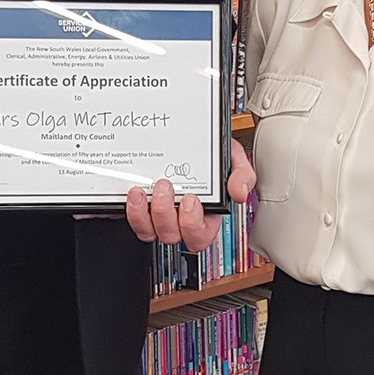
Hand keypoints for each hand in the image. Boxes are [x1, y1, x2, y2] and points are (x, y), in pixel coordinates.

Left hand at [125, 138, 255, 250]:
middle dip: (165, 214)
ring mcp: (159, 216)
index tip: (190, 199)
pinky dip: (132, 209)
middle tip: (165, 187)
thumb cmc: (211, 154)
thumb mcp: (232, 158)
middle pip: (172, 236)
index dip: (192, 224)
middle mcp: (181, 220)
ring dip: (142, 214)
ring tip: (141, 191)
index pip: (200, 236)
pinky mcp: (141, 208)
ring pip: (149, 232)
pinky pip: (134, 220)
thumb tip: (239, 193)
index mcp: (206, 214)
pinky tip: (133, 192)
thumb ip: (242, 175)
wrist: (190, 138)